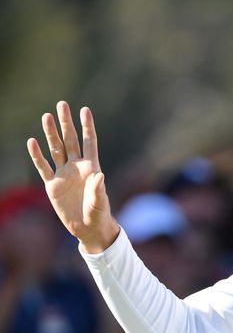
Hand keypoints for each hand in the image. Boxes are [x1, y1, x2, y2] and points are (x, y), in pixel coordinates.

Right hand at [27, 101, 118, 253]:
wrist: (87, 228)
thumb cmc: (99, 213)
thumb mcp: (100, 202)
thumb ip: (99, 189)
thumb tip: (99, 175)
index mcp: (91, 166)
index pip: (89, 141)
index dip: (87, 126)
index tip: (84, 109)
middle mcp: (77, 166)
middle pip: (70, 140)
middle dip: (66, 123)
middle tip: (61, 104)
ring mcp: (63, 174)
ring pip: (56, 149)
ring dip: (51, 134)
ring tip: (46, 116)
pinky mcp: (52, 185)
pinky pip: (43, 167)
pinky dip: (37, 156)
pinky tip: (32, 142)